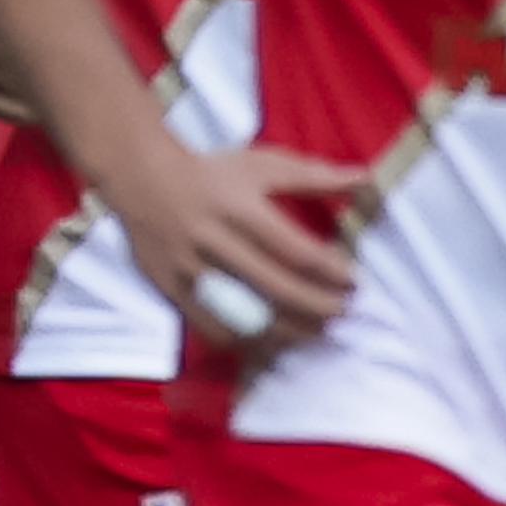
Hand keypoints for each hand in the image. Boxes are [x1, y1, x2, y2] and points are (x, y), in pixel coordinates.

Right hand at [107, 143, 360, 350]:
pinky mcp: (173, 290)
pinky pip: (213, 328)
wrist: (141, 180)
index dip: (331, 272)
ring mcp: (191, 271)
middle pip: (276, 288)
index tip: (354, 282)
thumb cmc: (210, 172)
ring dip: (287, 330)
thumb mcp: (262, 164)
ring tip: (315, 332)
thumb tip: (364, 178)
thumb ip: (314, 176)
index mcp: (241, 209)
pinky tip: (270, 341)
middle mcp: (215, 242)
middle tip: (343, 313)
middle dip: (317, 306)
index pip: (296, 251)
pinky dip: (246, 341)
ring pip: (245, 314)